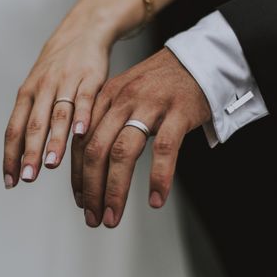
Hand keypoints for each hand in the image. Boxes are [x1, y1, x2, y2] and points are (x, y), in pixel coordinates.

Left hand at [2, 0, 144, 188]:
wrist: (83, 31)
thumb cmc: (59, 68)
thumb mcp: (39, 88)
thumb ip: (34, 119)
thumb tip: (24, 157)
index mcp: (27, 94)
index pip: (14, 129)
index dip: (11, 156)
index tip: (11, 181)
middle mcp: (43, 89)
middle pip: (34, 125)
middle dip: (30, 153)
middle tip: (28, 177)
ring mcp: (66, 82)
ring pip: (57, 114)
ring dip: (54, 140)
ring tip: (52, 163)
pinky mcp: (90, 77)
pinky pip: (85, 98)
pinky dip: (82, 115)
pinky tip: (81, 133)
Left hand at [71, 48, 210, 227]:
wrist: (198, 59)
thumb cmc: (162, 82)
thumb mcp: (127, 94)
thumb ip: (108, 120)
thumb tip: (92, 161)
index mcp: (107, 97)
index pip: (82, 141)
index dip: (78, 175)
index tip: (80, 200)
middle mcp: (123, 100)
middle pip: (96, 150)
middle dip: (91, 189)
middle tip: (92, 217)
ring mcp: (150, 105)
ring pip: (123, 153)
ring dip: (115, 191)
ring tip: (113, 216)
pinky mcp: (178, 112)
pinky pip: (164, 149)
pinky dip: (159, 178)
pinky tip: (156, 200)